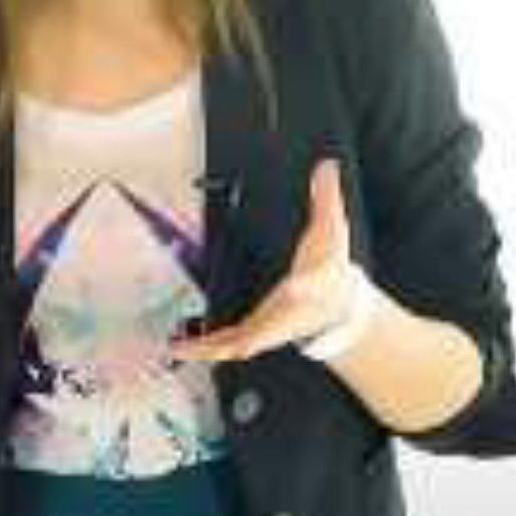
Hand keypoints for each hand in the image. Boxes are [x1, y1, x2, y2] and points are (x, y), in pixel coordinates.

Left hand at [168, 157, 356, 363]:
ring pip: (235, 346)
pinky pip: (225, 345)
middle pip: (265, 331)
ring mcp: (266, 329)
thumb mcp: (332, 231)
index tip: (294, 285)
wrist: (339, 305)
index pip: (305, 287)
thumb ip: (326, 198)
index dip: (302, 287)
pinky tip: (179, 347)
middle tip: (219, 344)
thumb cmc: (330, 270)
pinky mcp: (253, 333)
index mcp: (307, 288)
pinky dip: (204, 348)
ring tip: (177, 348)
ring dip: (208, 350)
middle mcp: (284, 315)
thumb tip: (327, 165)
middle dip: (241, 340)